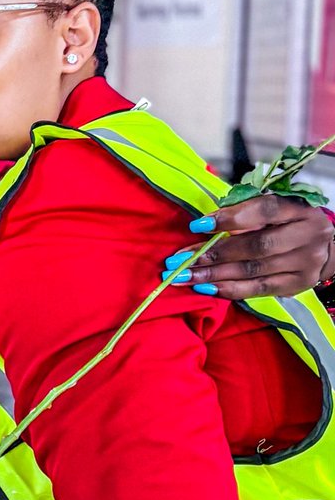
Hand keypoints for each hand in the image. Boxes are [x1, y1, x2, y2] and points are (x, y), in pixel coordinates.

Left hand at [166, 196, 334, 298]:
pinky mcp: (297, 284)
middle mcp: (307, 235)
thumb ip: (244, 213)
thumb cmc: (284, 224)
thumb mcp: (271, 211)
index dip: (229, 218)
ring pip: (252, 270)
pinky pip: (258, 289)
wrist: (322, 248)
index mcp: (299, 209)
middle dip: (212, 253)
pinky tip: (205, 288)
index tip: (196, 225)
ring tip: (182, 276)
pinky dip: (229, 290)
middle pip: (255, 246)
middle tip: (179, 260)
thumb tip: (202, 226)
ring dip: (212, 274)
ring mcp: (305, 262)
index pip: (264, 210)